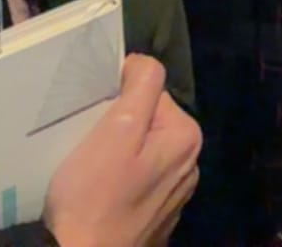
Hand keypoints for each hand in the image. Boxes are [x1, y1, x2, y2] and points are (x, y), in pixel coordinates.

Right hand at [44, 54, 200, 246]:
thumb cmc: (94, 197)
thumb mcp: (116, 130)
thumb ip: (141, 87)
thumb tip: (144, 63)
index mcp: (186, 137)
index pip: (151, 90)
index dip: (120, 96)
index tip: (96, 118)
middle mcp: (189, 164)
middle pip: (148, 119)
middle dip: (120, 125)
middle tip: (91, 144)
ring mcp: (174, 195)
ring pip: (141, 150)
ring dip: (118, 153)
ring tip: (94, 170)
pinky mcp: (156, 217)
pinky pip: (137, 180)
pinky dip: (120, 180)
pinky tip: (102, 193)